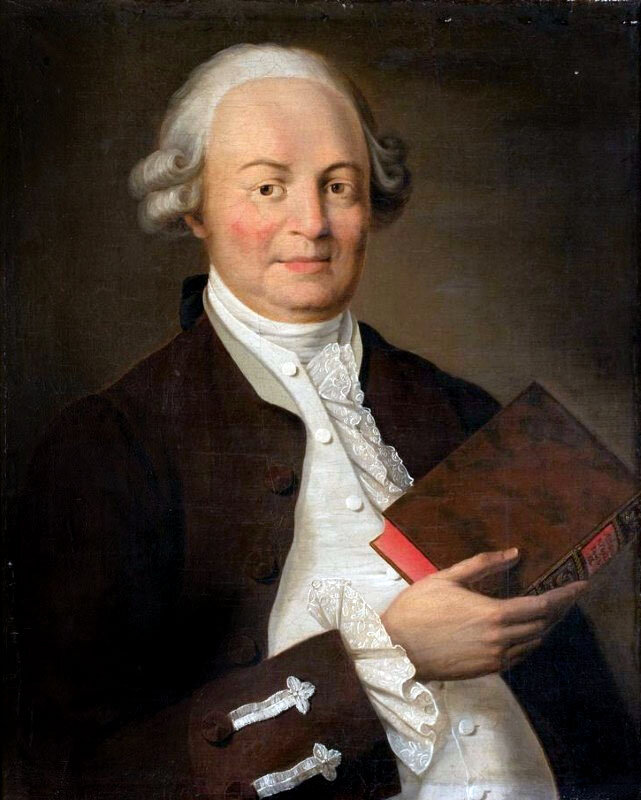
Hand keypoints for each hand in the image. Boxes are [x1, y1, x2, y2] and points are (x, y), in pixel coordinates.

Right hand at [381, 548, 586, 681]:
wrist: (396, 648)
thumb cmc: (417, 608)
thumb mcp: (447, 577)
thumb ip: (483, 564)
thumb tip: (515, 553)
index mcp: (493, 614)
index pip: (541, 605)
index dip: (565, 596)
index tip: (581, 586)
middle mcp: (500, 639)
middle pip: (542, 625)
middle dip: (558, 610)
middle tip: (567, 596)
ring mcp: (494, 658)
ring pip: (533, 643)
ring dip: (544, 626)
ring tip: (549, 612)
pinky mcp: (485, 670)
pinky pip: (518, 656)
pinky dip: (528, 643)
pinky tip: (524, 632)